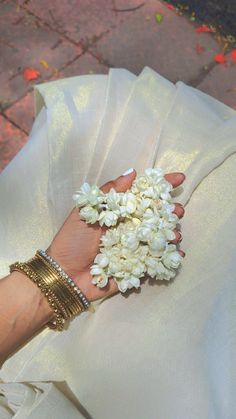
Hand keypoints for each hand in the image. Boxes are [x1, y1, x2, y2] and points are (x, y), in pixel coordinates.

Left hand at [46, 170, 184, 301]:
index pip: (142, 195)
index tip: (179, 177)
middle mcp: (129, 228)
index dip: (160, 186)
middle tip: (177, 211)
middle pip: (155, 216)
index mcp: (118, 213)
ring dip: (172, 233)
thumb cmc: (73, 241)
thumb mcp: (86, 211)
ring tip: (175, 234)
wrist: (64, 275)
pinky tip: (177, 253)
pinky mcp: (136, 267)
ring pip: (159, 237)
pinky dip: (170, 257)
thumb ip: (109, 193)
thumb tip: (132, 172)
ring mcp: (135, 248)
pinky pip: (156, 261)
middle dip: (170, 211)